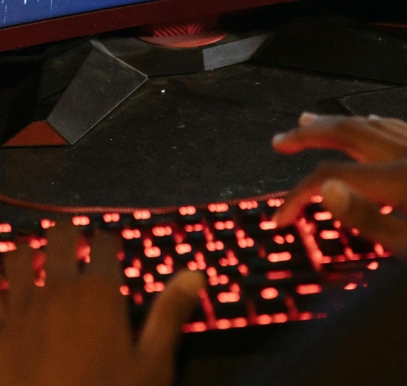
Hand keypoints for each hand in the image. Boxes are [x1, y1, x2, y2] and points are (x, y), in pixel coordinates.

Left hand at [0, 222, 203, 385]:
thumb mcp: (150, 367)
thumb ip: (169, 315)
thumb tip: (194, 274)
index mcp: (99, 293)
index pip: (105, 242)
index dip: (108, 240)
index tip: (110, 246)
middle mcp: (57, 291)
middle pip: (59, 237)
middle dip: (67, 232)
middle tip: (72, 237)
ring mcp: (18, 312)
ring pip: (17, 258)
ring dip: (27, 253)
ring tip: (33, 257)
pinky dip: (1, 290)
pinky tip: (7, 298)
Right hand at [272, 113, 406, 257]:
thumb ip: (369, 218)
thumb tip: (328, 190)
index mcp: (399, 178)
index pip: (332, 177)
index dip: (299, 195)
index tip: (281, 217)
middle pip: (348, 133)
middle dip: (310, 134)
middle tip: (281, 139)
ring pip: (370, 124)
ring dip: (336, 122)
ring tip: (310, 121)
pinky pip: (396, 124)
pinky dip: (369, 121)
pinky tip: (365, 122)